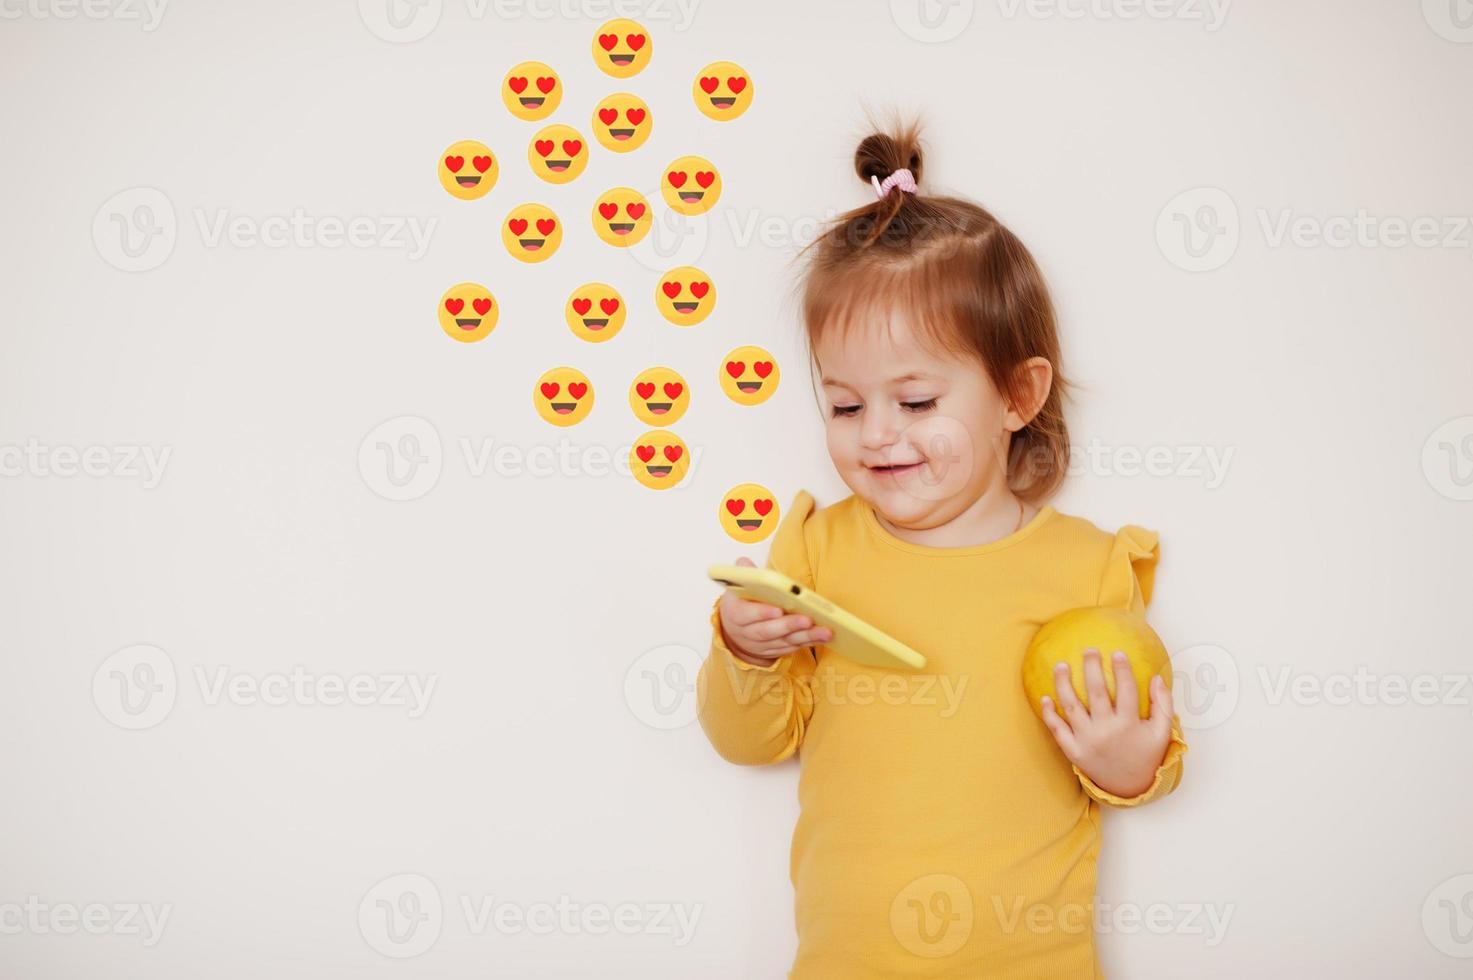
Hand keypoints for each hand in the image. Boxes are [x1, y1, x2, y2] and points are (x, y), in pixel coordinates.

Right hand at [717, 557, 832, 665]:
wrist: (736, 630)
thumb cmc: (742, 603)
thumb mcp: (737, 587)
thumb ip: (745, 575)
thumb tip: (745, 562)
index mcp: (736, 613)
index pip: (746, 614)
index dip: (762, 613)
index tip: (778, 610)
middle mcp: (747, 632)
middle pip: (768, 631)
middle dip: (789, 625)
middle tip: (808, 619)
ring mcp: (761, 644)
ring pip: (784, 641)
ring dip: (806, 636)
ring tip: (825, 630)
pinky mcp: (775, 650)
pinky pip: (793, 647)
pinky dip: (809, 642)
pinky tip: (824, 636)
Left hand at [1040, 648, 1174, 798]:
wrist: (1129, 789)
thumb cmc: (1146, 755)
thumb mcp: (1161, 733)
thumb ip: (1163, 705)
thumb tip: (1158, 678)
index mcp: (1129, 725)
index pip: (1126, 691)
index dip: (1122, 671)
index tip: (1117, 653)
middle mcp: (1107, 731)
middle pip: (1096, 693)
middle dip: (1092, 668)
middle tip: (1089, 650)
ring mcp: (1087, 741)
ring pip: (1072, 707)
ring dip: (1063, 684)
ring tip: (1060, 665)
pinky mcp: (1074, 752)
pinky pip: (1058, 730)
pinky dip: (1049, 714)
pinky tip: (1044, 697)